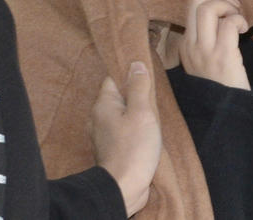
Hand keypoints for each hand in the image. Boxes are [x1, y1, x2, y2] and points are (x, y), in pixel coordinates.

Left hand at [91, 62, 161, 216]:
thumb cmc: (133, 148)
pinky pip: (123, 130)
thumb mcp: (142, 112)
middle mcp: (99, 117)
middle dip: (135, 94)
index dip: (129, 74)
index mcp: (103, 104)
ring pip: (121, 114)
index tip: (146, 75)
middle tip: (154, 96)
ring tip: (153, 115)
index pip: (114, 79)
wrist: (124, 187)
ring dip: (136, 113)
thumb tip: (136, 65)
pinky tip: (147, 133)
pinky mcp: (112, 149)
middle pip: (118, 96)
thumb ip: (139, 87)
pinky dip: (134, 128)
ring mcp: (104, 134)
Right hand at [179, 0, 250, 89]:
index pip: (190, 7)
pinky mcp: (222, 56)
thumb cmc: (224, 87)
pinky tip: (245, 31)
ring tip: (239, 18)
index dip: (212, 0)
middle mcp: (190, 46)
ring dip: (229, 6)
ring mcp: (204, 51)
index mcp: (185, 46)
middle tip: (235, 6)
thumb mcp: (205, 63)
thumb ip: (208, 40)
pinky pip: (228, 23)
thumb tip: (223, 15)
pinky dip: (239, 20)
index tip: (229, 10)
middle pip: (195, 0)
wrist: (230, 114)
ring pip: (207, 8)